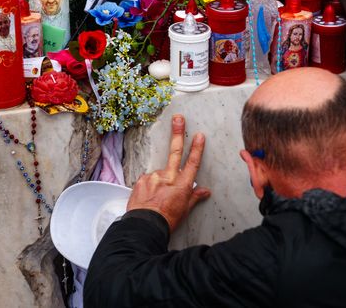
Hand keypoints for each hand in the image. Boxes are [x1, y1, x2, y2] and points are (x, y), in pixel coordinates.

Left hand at [126, 114, 210, 232]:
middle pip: (175, 152)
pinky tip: (148, 197)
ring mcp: (153, 177)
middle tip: (178, 118)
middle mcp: (168, 178)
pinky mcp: (140, 180)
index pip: (192, 163)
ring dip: (159, 182)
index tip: (199, 135)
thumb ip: (194, 197)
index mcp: (182, 185)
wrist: (145, 226)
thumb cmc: (167, 220)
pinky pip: (147, 180)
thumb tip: (205, 191)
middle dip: (177, 133)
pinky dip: (149, 186)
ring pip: (159, 174)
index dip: (197, 148)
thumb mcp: (185, 210)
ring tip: (156, 198)